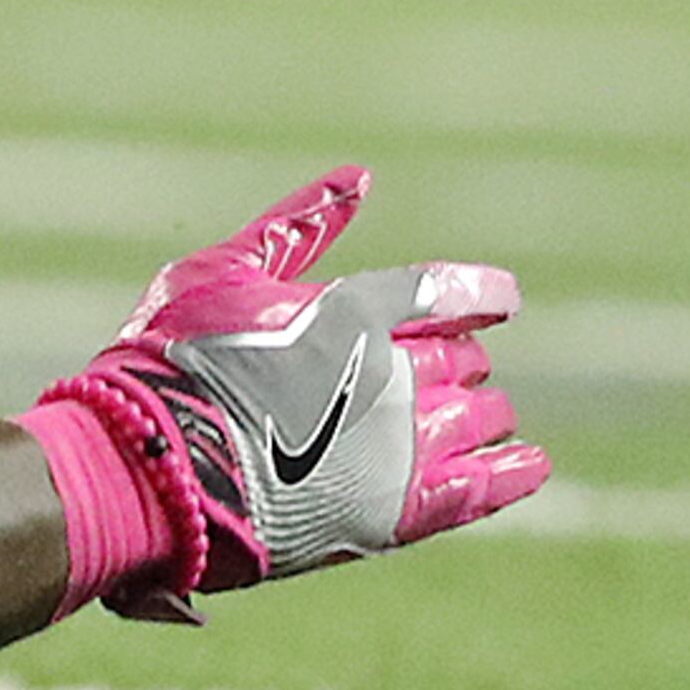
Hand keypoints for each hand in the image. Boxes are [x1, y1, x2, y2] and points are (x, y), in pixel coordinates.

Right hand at [39, 167, 540, 614]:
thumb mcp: (225, 269)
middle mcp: (386, 375)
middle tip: (466, 369)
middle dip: (463, 363)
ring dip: (483, 413)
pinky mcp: (389, 513)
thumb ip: (297, 227)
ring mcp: (392, 447)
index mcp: (352, 311)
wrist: (156, 463)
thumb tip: (361, 176)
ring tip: (490, 416)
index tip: (507, 298)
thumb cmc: (174, 356)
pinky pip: (471, 493)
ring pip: (470, 421)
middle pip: (455, 362)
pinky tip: (533, 465)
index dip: (478, 294)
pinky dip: (508, 477)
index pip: (437, 294)